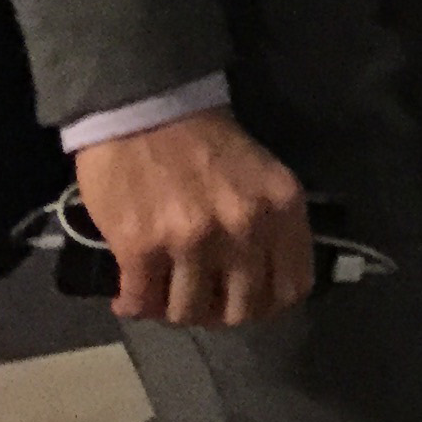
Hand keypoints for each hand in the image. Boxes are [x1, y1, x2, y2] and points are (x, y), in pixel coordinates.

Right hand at [72, 107, 310, 325]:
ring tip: (163, 294)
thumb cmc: (206, 143)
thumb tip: (263, 282)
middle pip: (241, 310)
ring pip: (189, 313)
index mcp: (282, 209)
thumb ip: (273, 227)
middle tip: (199, 301)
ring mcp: (192, 241)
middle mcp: (245, 229)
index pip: (292, 288)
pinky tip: (129, 295)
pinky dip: (134, 305)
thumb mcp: (264, 177)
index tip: (246, 299)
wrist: (146, 108)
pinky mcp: (141, 248)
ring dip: (173, 309)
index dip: (268, 304)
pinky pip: (141, 302)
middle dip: (219, 313)